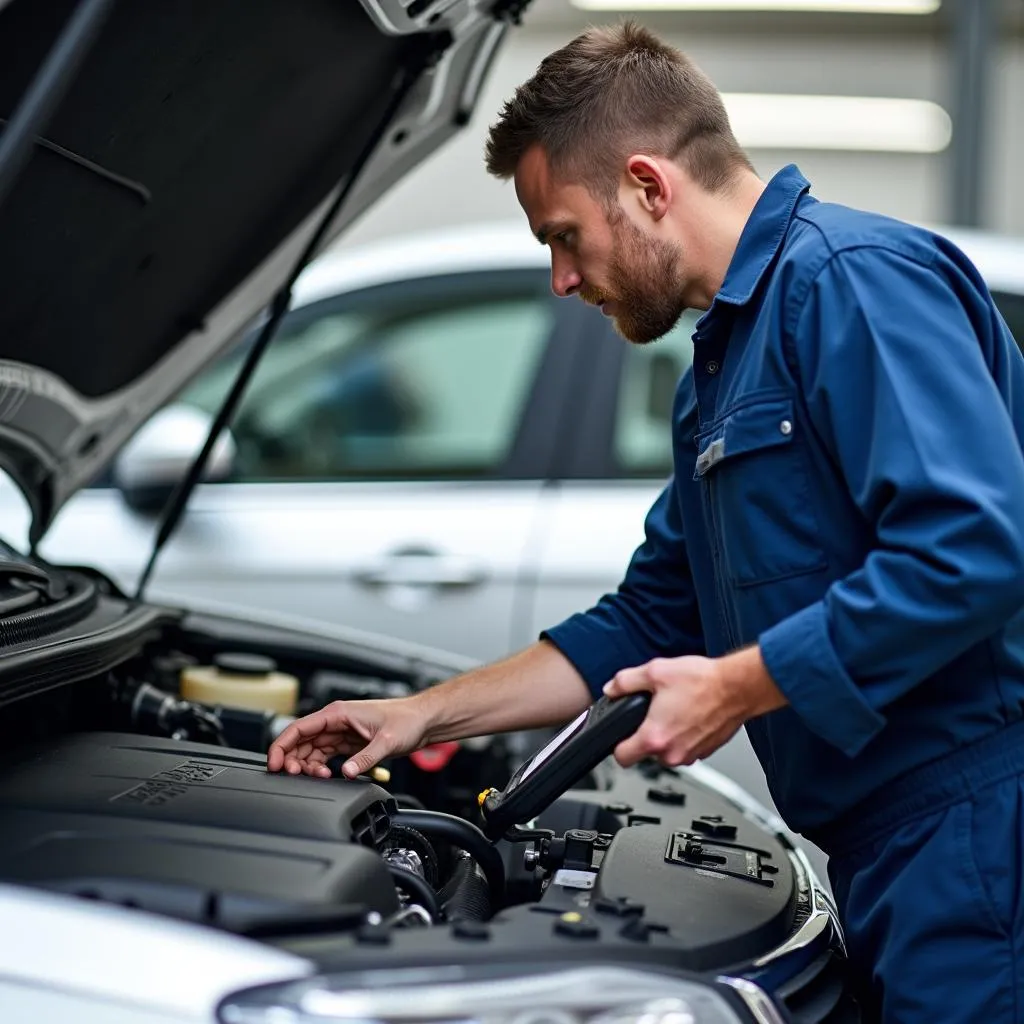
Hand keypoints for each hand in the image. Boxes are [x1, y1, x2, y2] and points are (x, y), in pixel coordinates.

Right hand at [267, 697, 428, 778]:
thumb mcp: (387, 741)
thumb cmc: (407, 720)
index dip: (282, 746)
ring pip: (310, 750)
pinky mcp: (348, 743)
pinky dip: (320, 767)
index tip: (274, 764)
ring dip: (307, 765)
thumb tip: (345, 771)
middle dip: (292, 759)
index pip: (299, 728)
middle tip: (294, 777)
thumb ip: (364, 758)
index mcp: (338, 713)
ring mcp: (341, 732)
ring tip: (316, 778)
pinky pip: (324, 755)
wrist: (423, 720)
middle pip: (300, 741)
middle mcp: (335, 721)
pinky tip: (327, 776)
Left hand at [603, 648, 784, 768]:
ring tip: (674, 711)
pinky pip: (686, 748)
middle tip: (654, 712)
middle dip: (646, 734)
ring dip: (667, 735)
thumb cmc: (703, 682)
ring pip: (668, 752)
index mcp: (655, 737)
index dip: (618, 745)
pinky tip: (690, 715)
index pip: (622, 758)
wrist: (738, 687)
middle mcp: (673, 753)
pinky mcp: (706, 752)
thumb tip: (612, 689)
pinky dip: (685, 735)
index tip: (621, 735)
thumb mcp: (655, 672)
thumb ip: (626, 681)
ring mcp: (691, 755)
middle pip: (646, 753)